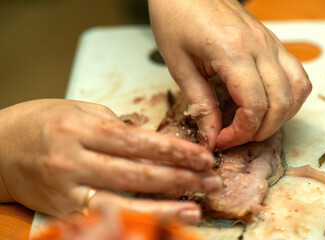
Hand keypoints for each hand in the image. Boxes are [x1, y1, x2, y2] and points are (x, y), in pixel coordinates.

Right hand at [0, 99, 219, 223]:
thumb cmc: (42, 122)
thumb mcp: (78, 109)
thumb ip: (115, 124)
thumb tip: (150, 141)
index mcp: (82, 128)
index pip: (138, 142)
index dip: (174, 150)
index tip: (201, 156)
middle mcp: (75, 159)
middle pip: (137, 172)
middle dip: (179, 177)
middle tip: (210, 179)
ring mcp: (67, 189)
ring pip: (123, 201)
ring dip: (164, 207)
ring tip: (195, 207)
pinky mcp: (61, 210)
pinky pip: (104, 217)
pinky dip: (134, 219)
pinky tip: (158, 221)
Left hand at [149, 0, 311, 149]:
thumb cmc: (176, 20)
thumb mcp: (180, 67)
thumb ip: (200, 105)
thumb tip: (212, 138)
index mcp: (233, 52)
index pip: (254, 106)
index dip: (240, 133)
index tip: (220, 140)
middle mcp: (260, 47)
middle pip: (281, 103)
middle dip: (260, 131)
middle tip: (235, 138)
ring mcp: (271, 43)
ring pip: (298, 89)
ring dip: (281, 116)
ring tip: (254, 125)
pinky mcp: (272, 42)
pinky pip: (297, 74)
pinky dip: (289, 97)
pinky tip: (269, 105)